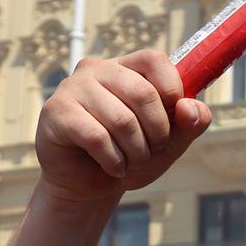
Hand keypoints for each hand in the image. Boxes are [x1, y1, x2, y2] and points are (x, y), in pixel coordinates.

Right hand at [36, 51, 212, 202]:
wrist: (90, 186)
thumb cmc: (129, 155)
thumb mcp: (169, 143)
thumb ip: (190, 123)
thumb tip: (190, 107)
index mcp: (126, 68)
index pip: (154, 60)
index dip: (172, 90)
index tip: (173, 119)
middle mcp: (97, 69)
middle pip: (143, 93)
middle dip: (157, 133)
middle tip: (151, 150)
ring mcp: (73, 87)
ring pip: (122, 120)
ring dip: (135, 152)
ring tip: (130, 161)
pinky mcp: (56, 111)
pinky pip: (97, 137)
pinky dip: (113, 161)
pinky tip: (112, 167)